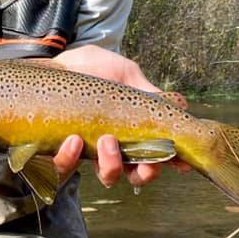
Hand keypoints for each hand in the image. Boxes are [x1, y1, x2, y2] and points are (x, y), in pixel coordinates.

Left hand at [50, 45, 191, 188]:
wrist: (57, 61)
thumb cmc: (94, 68)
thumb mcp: (125, 74)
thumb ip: (148, 91)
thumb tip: (180, 104)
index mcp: (133, 131)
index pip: (156, 155)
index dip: (171, 162)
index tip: (180, 164)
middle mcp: (114, 146)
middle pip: (136, 175)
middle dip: (144, 173)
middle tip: (140, 161)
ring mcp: (88, 151)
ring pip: (106, 176)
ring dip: (111, 166)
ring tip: (105, 140)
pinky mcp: (60, 150)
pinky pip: (65, 167)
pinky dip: (71, 159)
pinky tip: (73, 140)